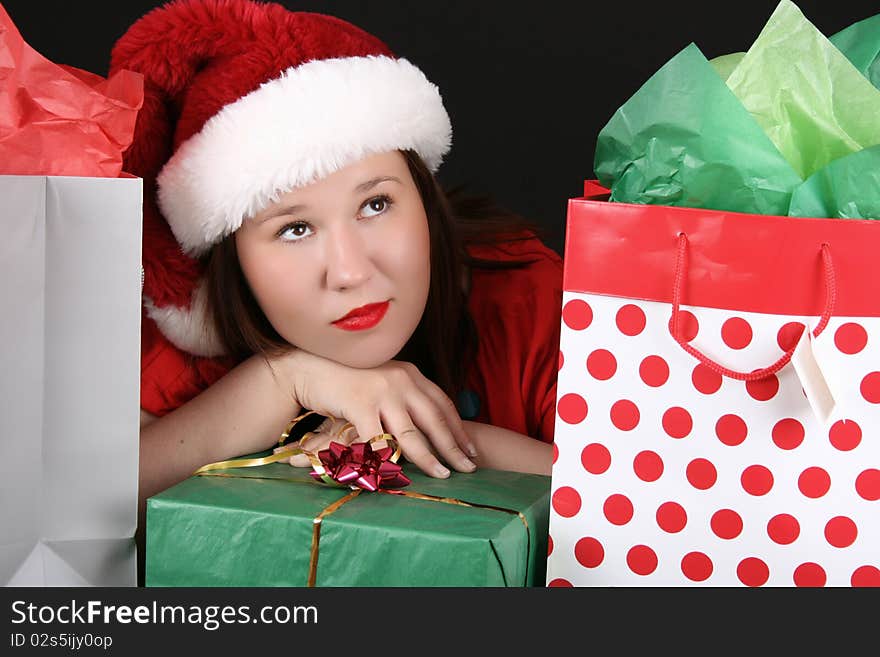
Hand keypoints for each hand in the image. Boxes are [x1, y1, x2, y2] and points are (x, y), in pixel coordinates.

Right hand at [272, 350, 477, 477]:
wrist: (312, 367)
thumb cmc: (348, 378)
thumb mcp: (383, 381)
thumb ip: (403, 396)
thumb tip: (425, 422)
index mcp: (410, 374)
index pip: (442, 404)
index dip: (458, 428)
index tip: (470, 449)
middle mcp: (401, 380)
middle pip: (434, 420)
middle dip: (453, 446)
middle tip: (469, 468)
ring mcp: (381, 392)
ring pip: (410, 433)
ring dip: (428, 458)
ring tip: (442, 474)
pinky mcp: (360, 405)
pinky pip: (377, 440)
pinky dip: (387, 460)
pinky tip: (397, 475)